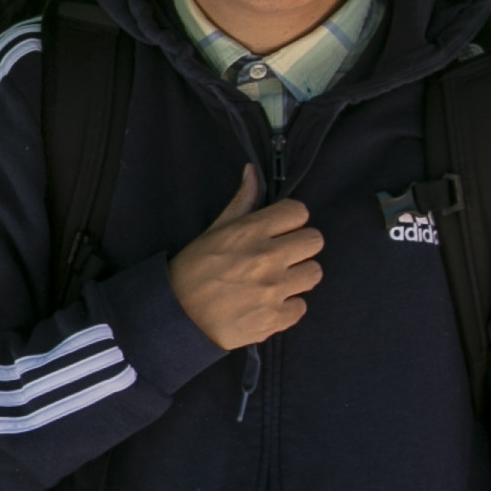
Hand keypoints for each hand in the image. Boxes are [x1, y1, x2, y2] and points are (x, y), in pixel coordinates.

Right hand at [165, 164, 320, 351]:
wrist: (176, 319)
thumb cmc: (192, 271)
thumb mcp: (214, 231)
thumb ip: (241, 202)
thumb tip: (252, 170)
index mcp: (251, 231)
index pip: (298, 212)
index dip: (290, 221)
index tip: (279, 231)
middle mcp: (267, 257)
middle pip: (314, 240)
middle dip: (300, 247)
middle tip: (281, 258)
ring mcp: (273, 289)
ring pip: (313, 273)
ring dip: (297, 278)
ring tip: (275, 283)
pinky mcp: (275, 318)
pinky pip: (301, 306)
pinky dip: (287, 308)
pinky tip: (267, 306)